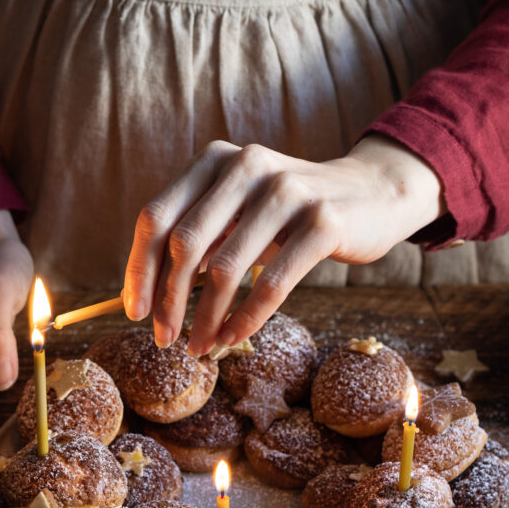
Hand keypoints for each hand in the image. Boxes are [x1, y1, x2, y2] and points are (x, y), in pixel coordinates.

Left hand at [123, 135, 444, 356]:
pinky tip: (234, 338)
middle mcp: (246, 166)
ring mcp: (286, 191)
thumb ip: (200, 234)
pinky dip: (246, 318)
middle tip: (164, 338)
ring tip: (201, 347)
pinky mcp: (323, 221)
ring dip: (206, 318)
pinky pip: (271, 282)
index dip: (138, 268)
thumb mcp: (240, 208)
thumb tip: (147, 293)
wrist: (373, 193)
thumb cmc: (291, 212)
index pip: (156, 217)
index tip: (135, 311)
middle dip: (168, 300)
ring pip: (225, 269)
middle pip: (184, 244)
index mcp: (215, 160)